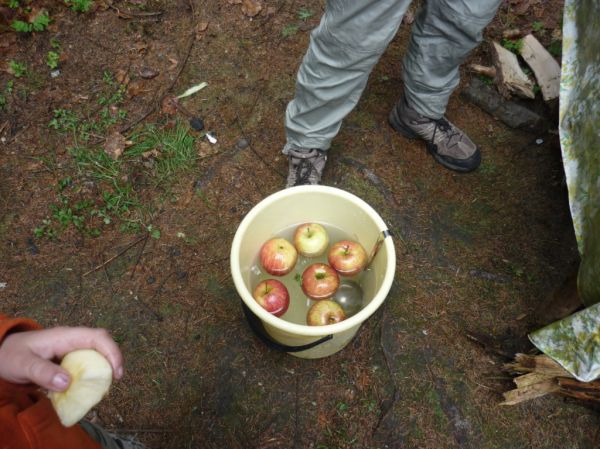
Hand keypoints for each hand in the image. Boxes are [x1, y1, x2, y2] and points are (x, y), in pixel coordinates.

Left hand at [0, 327, 123, 391]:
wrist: (1, 353)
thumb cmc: (11, 356)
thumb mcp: (23, 365)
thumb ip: (43, 373)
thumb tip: (67, 382)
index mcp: (65, 336)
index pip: (97, 337)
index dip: (111, 352)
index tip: (116, 372)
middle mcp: (72, 339)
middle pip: (101, 342)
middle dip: (113, 358)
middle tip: (115, 380)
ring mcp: (70, 348)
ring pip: (96, 351)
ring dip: (104, 365)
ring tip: (104, 384)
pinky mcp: (68, 358)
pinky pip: (87, 361)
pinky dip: (93, 372)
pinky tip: (89, 385)